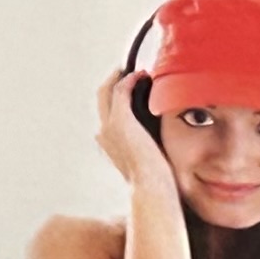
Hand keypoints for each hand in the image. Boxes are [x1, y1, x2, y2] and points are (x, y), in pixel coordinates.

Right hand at [94, 69, 175, 197]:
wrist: (151, 187)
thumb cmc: (155, 180)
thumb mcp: (146, 160)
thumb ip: (146, 148)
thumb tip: (157, 140)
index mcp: (108, 144)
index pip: (106, 114)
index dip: (114, 98)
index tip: (128, 87)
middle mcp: (104, 133)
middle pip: (102, 98)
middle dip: (113, 82)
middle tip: (128, 72)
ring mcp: (109, 126)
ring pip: (108, 91)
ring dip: (121, 78)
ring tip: (136, 71)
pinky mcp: (121, 120)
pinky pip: (120, 90)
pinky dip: (129, 79)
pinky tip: (142, 75)